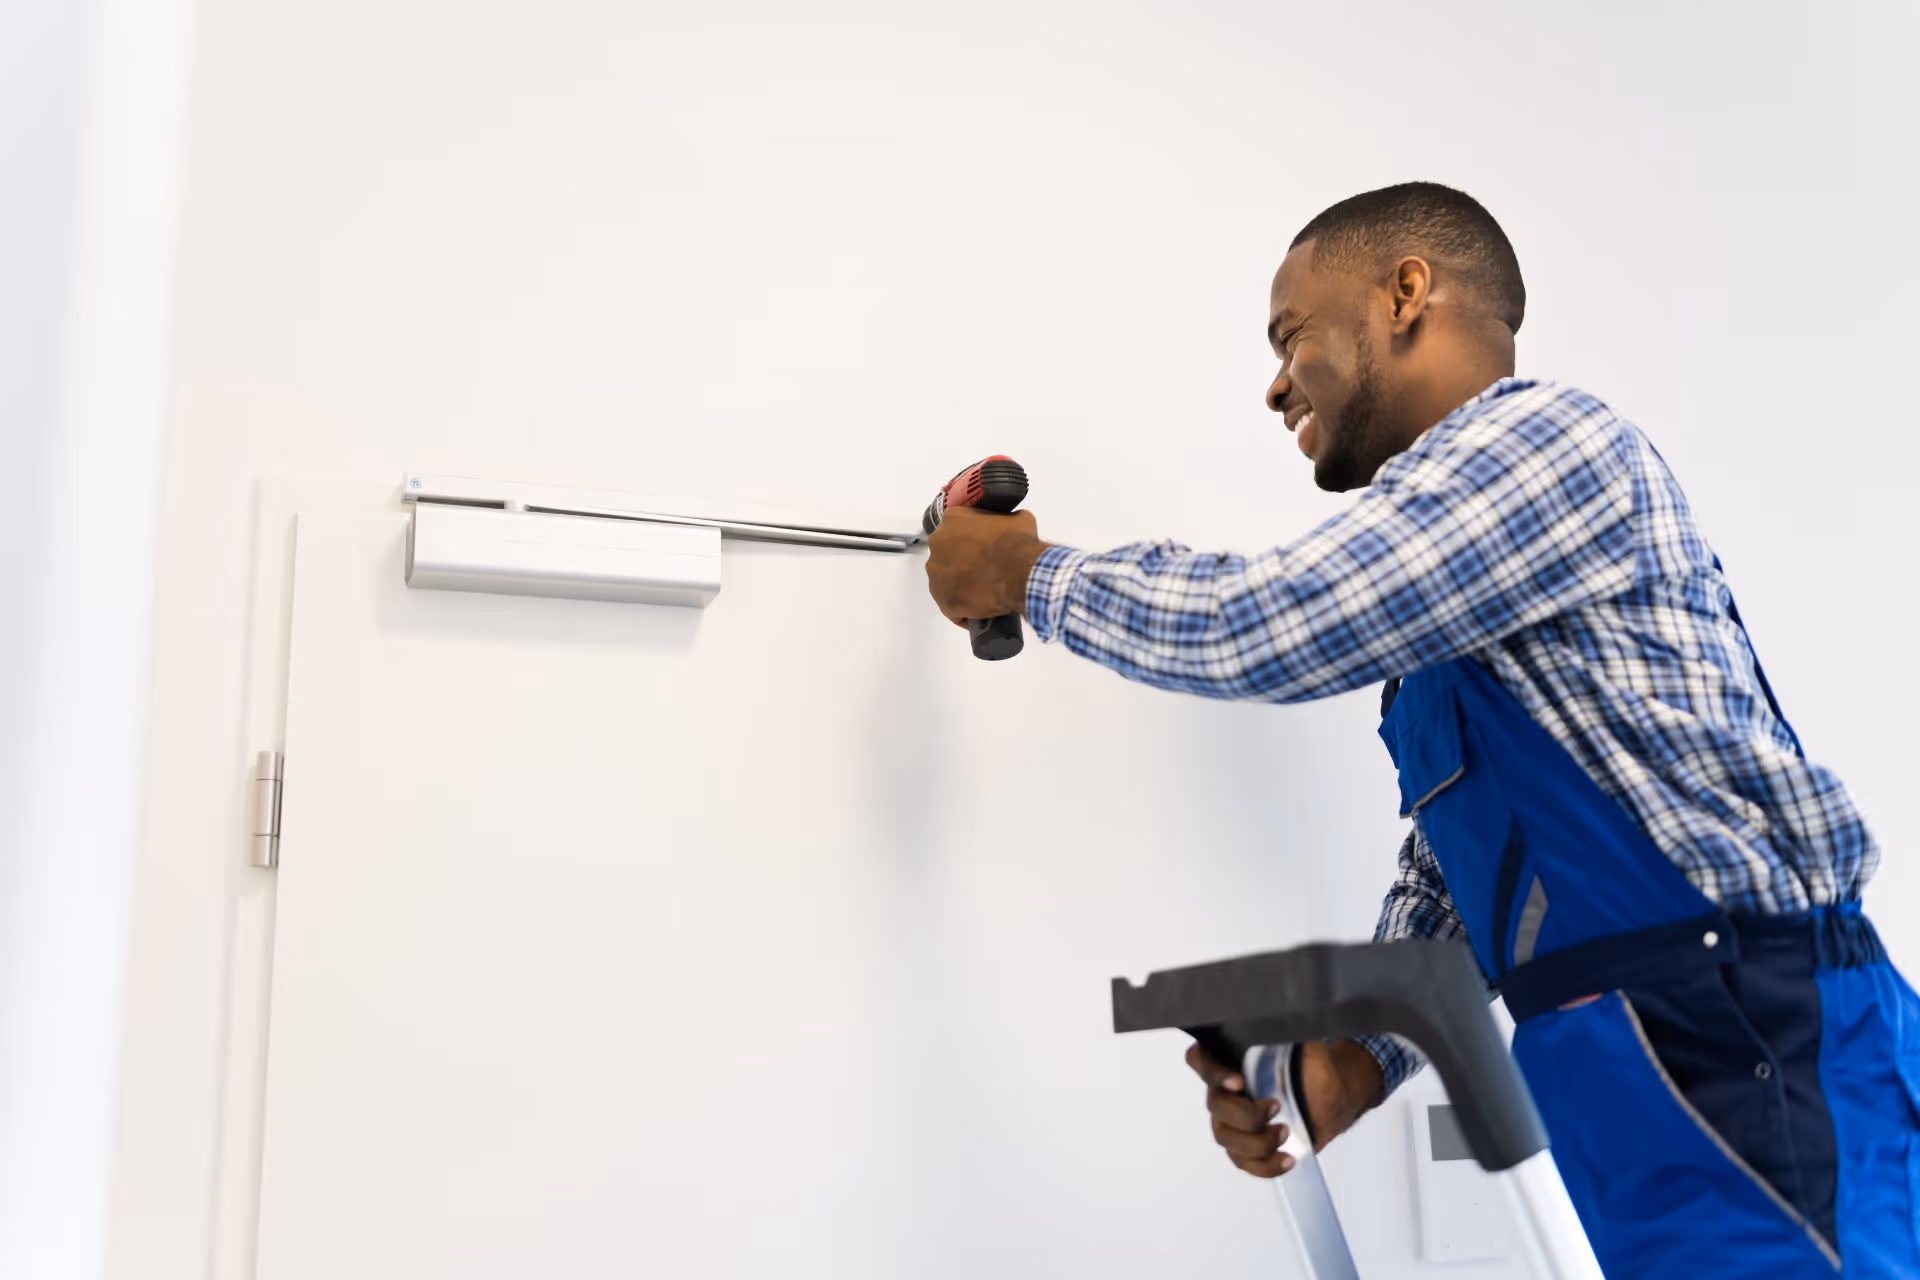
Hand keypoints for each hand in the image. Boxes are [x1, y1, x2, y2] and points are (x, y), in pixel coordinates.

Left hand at [924, 508, 1047, 626]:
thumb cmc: (1016, 543)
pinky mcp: (944, 601)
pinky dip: (965, 611)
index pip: (956, 532)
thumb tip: (1011, 527)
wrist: (1019, 571)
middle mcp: (937, 544)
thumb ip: (1005, 519)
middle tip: (984, 571)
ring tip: (985, 593)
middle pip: (947, 557)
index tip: (983, 550)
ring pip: (947, 583)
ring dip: (962, 588)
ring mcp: (937, 574)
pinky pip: (953, 609)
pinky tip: (982, 611)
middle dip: (963, 565)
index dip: (971, 543)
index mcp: (952, 520)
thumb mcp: (1018, 519)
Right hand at [1186, 1039, 1384, 1177]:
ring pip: (1226, 1137)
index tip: (1239, 1082)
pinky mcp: (1248, 1147)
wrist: (1332, 1096)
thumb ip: (1289, 1035)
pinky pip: (1244, 1162)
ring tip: (1285, 1133)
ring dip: (1256, 1141)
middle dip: (1246, 1113)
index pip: (1202, 1061)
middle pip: (1215, 1106)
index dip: (1213, 1072)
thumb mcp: (1304, 1043)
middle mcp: (1226, 1090)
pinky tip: (1287, 1159)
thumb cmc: (1313, 1066)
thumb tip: (1291, 1020)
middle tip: (1276, 1107)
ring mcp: (1234, 1121)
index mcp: (1232, 1059)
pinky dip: (1265, 1165)